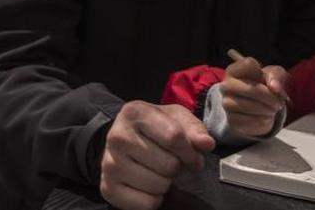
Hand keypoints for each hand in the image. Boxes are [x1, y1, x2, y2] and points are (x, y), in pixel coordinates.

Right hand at [99, 101, 215, 209]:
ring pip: (159, 186)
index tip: (194, 158)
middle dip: (178, 167)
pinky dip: (155, 199)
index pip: (174, 138)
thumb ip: (194, 130)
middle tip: (172, 163)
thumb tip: (206, 144)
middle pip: (169, 165)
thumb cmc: (155, 128)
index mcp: (134, 113)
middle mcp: (117, 137)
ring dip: (167, 183)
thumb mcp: (176, 119)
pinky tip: (148, 184)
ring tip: (159, 171)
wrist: (122, 140)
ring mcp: (109, 164)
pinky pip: (147, 204)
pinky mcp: (108, 189)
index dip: (191, 153)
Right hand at [222, 56, 288, 136]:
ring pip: (244, 105)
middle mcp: (227, 85)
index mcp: (236, 69)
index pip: (248, 64)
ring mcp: (226, 103)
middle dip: (267, 96)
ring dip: (264, 109)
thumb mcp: (274, 75)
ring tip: (273, 110)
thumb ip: (276, 76)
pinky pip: (245, 121)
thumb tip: (274, 87)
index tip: (271, 82)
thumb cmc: (266, 85)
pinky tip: (266, 118)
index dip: (264, 74)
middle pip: (248, 88)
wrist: (262, 107)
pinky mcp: (231, 120)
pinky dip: (260, 120)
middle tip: (279, 102)